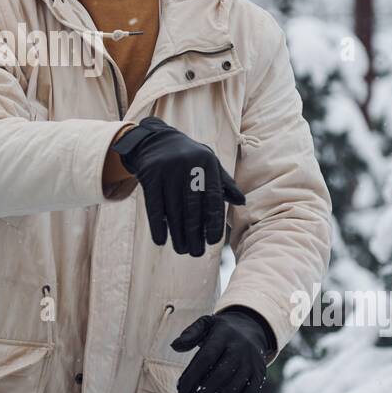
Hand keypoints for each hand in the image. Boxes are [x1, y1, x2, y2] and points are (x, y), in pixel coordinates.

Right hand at [113, 116, 245, 255]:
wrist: (156, 140)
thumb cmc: (189, 157)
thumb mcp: (209, 163)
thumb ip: (224, 182)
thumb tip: (242, 202)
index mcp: (207, 164)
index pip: (212, 199)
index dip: (213, 222)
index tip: (213, 241)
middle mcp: (188, 166)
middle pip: (192, 208)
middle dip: (195, 234)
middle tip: (196, 253)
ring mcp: (168, 170)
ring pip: (174, 210)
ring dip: (178, 234)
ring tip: (182, 250)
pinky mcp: (150, 175)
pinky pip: (154, 206)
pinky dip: (157, 225)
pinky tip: (161, 240)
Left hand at [170, 308, 274, 392]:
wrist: (252, 328)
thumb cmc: (221, 331)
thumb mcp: (206, 324)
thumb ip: (190, 333)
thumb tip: (175, 346)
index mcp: (224, 335)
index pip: (206, 357)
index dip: (192, 375)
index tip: (180, 390)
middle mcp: (240, 348)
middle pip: (221, 375)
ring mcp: (252, 362)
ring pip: (234, 387)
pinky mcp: (260, 374)